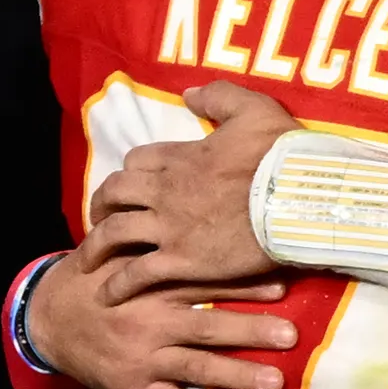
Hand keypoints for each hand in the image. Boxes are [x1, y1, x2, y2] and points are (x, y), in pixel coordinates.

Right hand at [27, 247, 294, 388]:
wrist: (47, 319)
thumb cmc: (98, 277)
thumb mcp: (121, 250)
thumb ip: (162, 239)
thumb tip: (215, 218)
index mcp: (151, 283)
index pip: (203, 281)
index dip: (242, 283)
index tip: (282, 284)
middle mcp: (150, 321)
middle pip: (208, 326)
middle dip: (251, 331)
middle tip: (292, 336)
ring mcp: (143, 359)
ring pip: (198, 368)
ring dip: (238, 376)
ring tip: (277, 382)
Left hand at [84, 81, 302, 300]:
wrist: (299, 198)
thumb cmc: (281, 154)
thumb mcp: (254, 109)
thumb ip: (218, 97)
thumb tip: (188, 94)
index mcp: (182, 156)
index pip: (139, 160)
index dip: (131, 172)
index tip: (132, 183)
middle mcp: (166, 190)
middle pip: (116, 192)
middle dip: (102, 204)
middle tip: (100, 217)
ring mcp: (170, 227)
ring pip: (115, 233)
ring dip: (97, 246)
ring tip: (88, 259)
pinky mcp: (181, 261)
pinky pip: (137, 273)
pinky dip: (117, 284)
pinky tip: (108, 294)